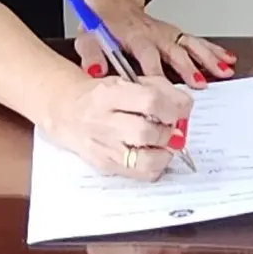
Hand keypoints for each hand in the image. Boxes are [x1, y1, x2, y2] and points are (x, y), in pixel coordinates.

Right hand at [44, 71, 191, 181]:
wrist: (67, 111)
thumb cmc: (103, 95)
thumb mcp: (128, 80)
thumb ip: (160, 88)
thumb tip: (185, 107)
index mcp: (110, 93)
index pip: (149, 101)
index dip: (173, 108)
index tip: (181, 110)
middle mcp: (102, 121)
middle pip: (146, 133)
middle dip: (169, 132)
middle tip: (173, 128)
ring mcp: (102, 147)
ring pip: (144, 160)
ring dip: (165, 152)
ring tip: (165, 143)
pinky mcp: (104, 165)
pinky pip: (138, 173)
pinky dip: (154, 166)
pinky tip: (154, 154)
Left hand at [75, 0, 235, 87]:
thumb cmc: (101, 22)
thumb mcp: (87, 37)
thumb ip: (91, 55)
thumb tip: (95, 71)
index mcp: (135, 37)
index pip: (147, 58)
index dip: (155, 75)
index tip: (163, 93)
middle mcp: (155, 35)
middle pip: (175, 51)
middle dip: (189, 67)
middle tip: (200, 84)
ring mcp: (167, 33)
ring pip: (191, 45)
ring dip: (208, 58)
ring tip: (223, 71)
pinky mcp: (174, 33)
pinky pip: (196, 41)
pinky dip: (213, 50)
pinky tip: (227, 60)